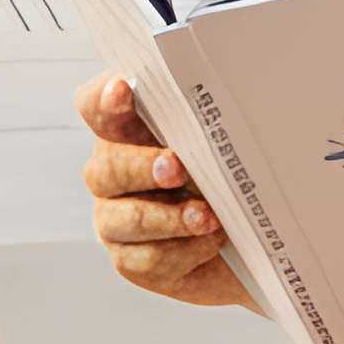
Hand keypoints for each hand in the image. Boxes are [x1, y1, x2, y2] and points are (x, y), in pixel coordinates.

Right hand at [76, 71, 251, 312]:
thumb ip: (207, 115)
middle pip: (107, 167)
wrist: (248, 238)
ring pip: (124, 219)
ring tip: (208, 218)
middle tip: (176, 168)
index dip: (104, 98)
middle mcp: (111, 172)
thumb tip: (230, 82)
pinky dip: (184, 251)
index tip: (123, 88)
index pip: (95, 106)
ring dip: (169, 218)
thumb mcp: (220, 139)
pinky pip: (148, 259)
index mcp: (125, 131)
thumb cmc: (227, 175)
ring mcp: (116, 219)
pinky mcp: (131, 261)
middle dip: (143, 168)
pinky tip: (211, 241)